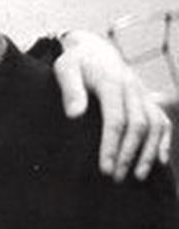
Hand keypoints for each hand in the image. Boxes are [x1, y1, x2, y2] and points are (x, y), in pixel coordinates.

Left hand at [53, 30, 172, 180]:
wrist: (95, 49)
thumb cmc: (75, 63)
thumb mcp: (65, 69)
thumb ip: (70, 89)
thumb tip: (75, 115)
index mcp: (112, 82)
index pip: (116, 120)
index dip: (111, 145)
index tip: (105, 168)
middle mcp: (133, 88)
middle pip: (138, 126)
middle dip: (128, 154)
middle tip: (115, 178)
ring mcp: (143, 94)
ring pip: (155, 126)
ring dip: (148, 153)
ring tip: (137, 177)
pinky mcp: (148, 100)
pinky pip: (163, 121)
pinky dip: (164, 142)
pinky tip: (160, 163)